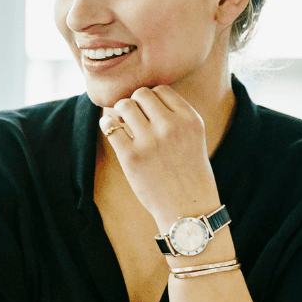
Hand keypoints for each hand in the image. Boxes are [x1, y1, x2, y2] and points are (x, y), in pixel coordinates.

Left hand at [99, 85, 222, 229]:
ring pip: (125, 105)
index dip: (151, 99)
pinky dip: (107, 124)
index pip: (161, 90)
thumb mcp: (194, 138)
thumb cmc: (189, 174)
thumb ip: (175, 116)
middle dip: (135, 103)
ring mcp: (150, 141)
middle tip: (133, 118)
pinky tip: (110, 128)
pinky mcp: (131, 157)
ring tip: (123, 123)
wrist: (188, 211)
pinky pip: (110, 127)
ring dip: (120, 111)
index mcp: (190, 120)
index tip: (148, 112)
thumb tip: (139, 98)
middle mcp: (171, 126)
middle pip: (141, 94)